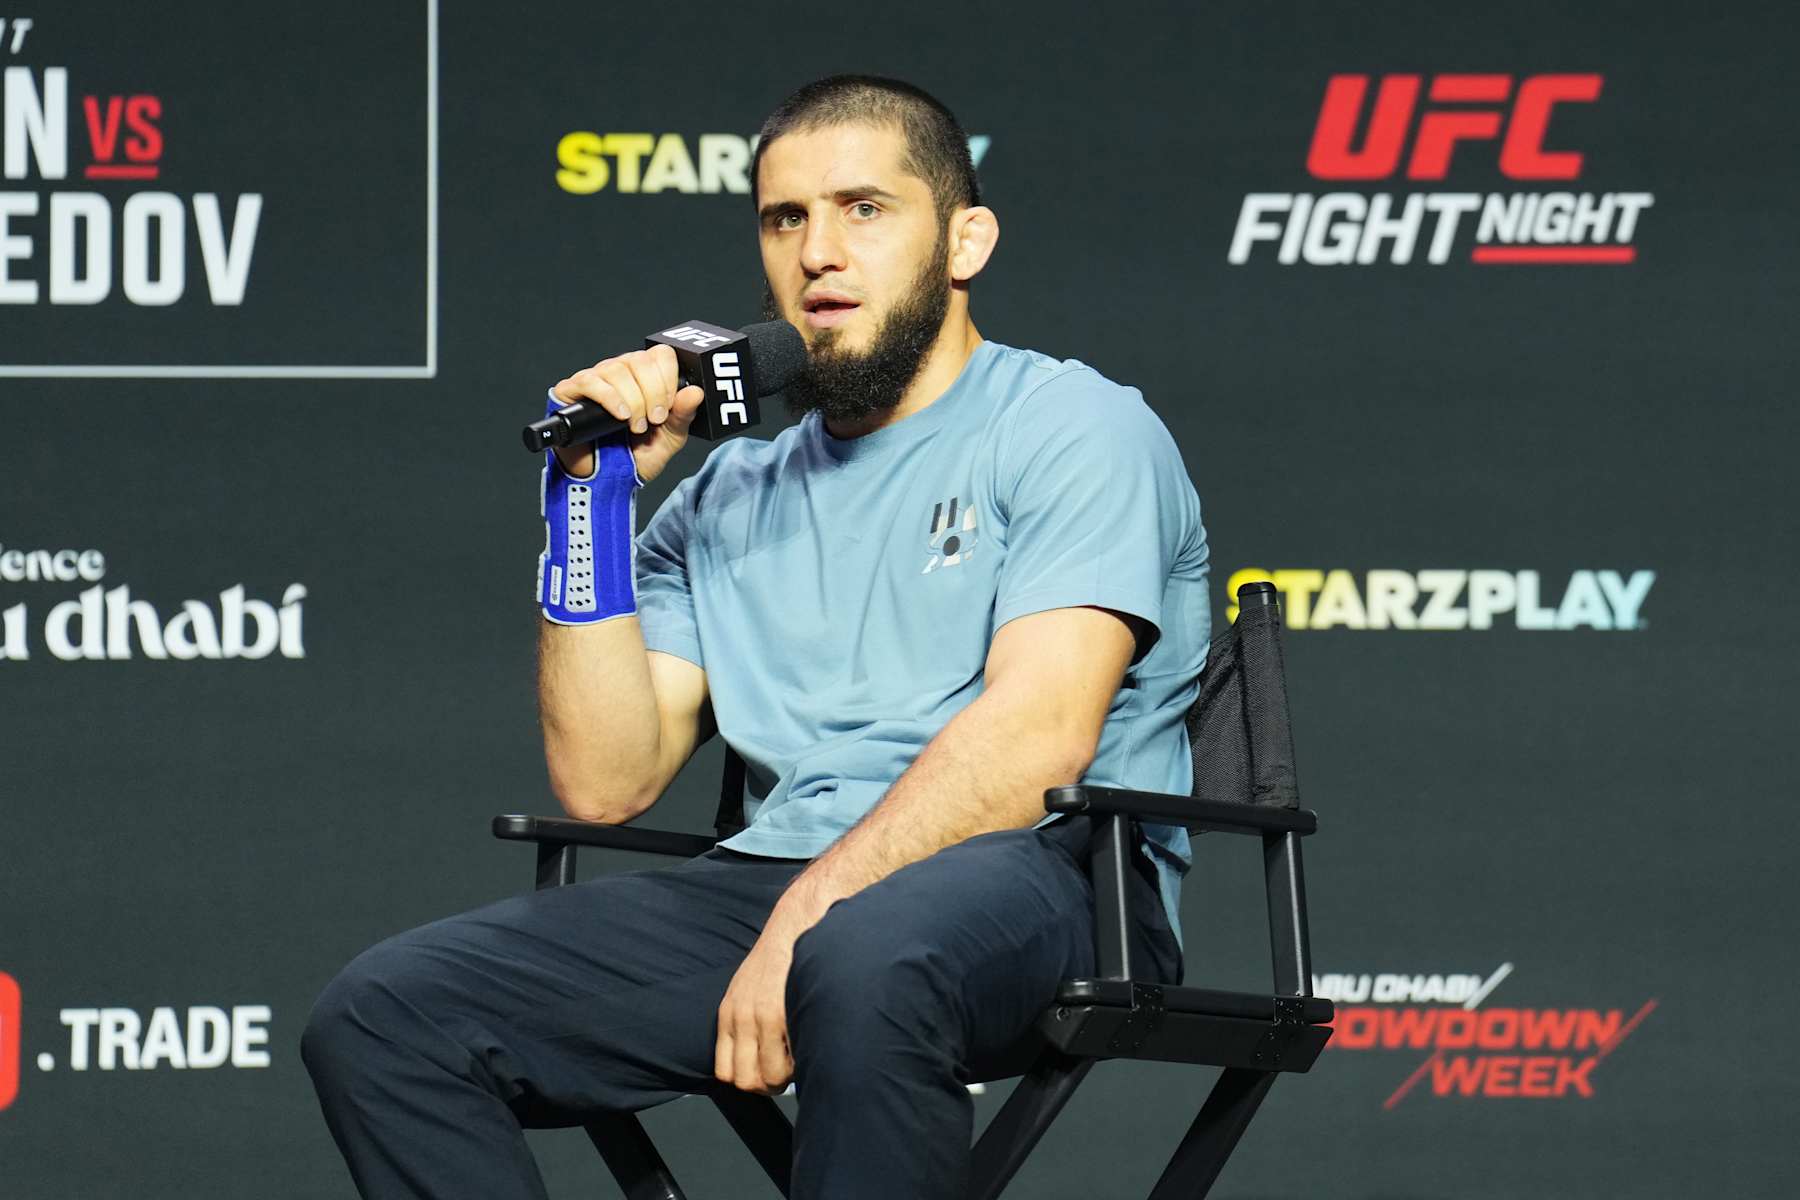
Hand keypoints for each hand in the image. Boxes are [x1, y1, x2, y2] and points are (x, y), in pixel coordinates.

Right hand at [551, 344, 706, 483]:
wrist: (607, 481)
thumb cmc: (635, 457)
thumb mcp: (669, 438)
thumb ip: (683, 415)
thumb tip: (696, 392)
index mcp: (645, 376)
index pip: (660, 354)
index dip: (668, 377)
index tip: (670, 406)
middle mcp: (620, 371)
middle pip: (640, 359)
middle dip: (653, 392)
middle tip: (655, 420)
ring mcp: (595, 378)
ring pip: (617, 370)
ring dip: (633, 400)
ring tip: (636, 426)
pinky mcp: (571, 390)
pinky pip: (589, 381)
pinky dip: (609, 398)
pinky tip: (620, 416)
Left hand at [715, 922, 801, 1094]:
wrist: (797, 925)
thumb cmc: (779, 958)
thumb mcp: (748, 990)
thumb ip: (745, 1021)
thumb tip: (755, 1057)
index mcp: (729, 1014)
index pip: (725, 1071)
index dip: (748, 1079)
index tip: (765, 1074)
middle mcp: (740, 1018)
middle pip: (744, 1081)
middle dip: (768, 1085)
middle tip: (786, 1074)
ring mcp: (761, 1017)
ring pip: (768, 1077)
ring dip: (786, 1077)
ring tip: (799, 1059)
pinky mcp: (783, 1014)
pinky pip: (789, 1059)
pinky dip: (800, 1062)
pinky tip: (807, 1044)